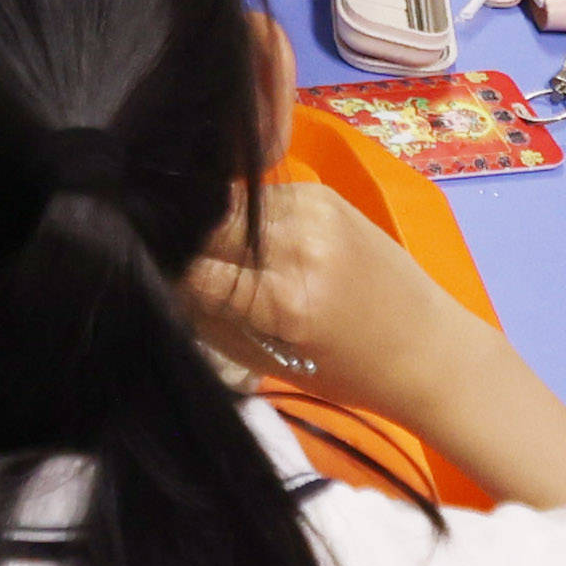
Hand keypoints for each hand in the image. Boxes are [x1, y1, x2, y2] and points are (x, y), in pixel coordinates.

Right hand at [184, 177, 501, 433]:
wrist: (428, 346)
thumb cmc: (347, 373)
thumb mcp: (266, 361)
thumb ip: (208, 318)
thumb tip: (158, 277)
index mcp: (282, 299)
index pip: (189, 267)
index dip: (158, 266)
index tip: (137, 268)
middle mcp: (296, 243)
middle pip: (203, 221)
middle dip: (177, 236)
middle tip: (158, 252)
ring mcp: (311, 208)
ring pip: (226, 201)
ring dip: (206, 222)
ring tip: (198, 245)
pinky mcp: (320, 191)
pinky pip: (256, 195)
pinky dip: (239, 215)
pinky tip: (240, 236)